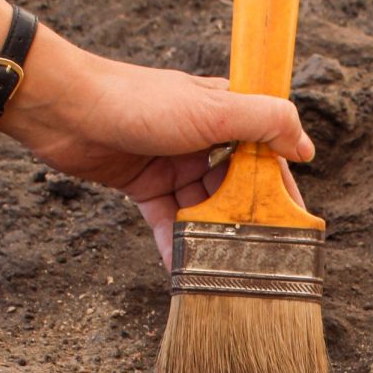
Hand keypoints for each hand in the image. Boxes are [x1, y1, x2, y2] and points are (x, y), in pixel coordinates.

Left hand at [3, 48, 314, 268]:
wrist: (66, 110)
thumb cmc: (137, 100)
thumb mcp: (212, 109)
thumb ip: (264, 122)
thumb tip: (305, 147)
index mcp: (224, 113)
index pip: (266, 152)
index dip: (278, 187)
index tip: (292, 222)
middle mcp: (202, 138)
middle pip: (235, 186)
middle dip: (245, 221)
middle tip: (258, 256)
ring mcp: (172, 162)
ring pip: (203, 209)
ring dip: (212, 238)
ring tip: (224, 269)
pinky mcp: (144, 184)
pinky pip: (168, 222)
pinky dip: (176, 245)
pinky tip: (185, 271)